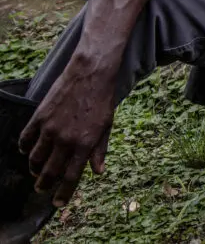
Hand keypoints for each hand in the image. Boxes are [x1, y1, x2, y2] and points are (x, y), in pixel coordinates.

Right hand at [18, 56, 117, 206]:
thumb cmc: (102, 101)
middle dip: (44, 184)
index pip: (71, 177)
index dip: (63, 194)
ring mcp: (50, 129)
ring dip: (34, 169)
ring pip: (34, 159)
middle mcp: (66, 140)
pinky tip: (26, 150)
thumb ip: (100, 150)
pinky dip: (24, 148)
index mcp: (85, 144)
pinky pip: (25, 139)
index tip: (57, 203)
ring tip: (36, 171)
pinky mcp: (39, 118)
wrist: (90, 74)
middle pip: (50, 172)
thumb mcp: (107, 127)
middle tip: (42, 188)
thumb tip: (98, 172)